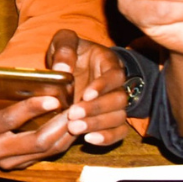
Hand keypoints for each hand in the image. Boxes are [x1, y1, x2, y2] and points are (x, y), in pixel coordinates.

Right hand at [0, 80, 79, 169]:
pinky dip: (62, 142)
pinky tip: (72, 127)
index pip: (8, 121)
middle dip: (58, 125)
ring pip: (45, 152)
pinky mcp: (20, 166)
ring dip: (65, 135)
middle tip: (74, 109)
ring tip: (79, 117)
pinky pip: (47, 156)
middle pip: (35, 142)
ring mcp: (9, 163)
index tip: (52, 98)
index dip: (31, 109)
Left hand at [46, 30, 129, 146]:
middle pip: (119, 99)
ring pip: (119, 117)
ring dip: (98, 124)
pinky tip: (89, 139)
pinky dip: (107, 137)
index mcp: (108, 62)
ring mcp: (115, 103)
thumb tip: (63, 70)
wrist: (72, 67)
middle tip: (73, 115)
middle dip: (97, 109)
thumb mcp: (64, 42)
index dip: (102, 86)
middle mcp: (116, 84)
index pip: (114, 75)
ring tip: (75, 128)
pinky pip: (119, 131)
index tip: (85, 94)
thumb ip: (64, 50)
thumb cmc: (69, 53)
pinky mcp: (111, 119)